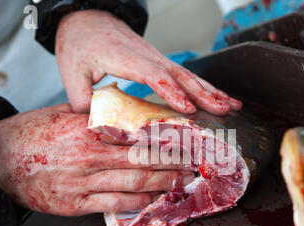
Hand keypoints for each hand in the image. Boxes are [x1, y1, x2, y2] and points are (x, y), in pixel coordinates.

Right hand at [0, 105, 193, 215]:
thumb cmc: (33, 135)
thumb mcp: (64, 114)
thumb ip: (96, 114)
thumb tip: (126, 109)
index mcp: (88, 129)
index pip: (136, 133)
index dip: (165, 137)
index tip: (184, 138)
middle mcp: (89, 155)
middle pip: (143, 159)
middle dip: (173, 161)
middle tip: (193, 161)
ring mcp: (83, 182)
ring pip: (134, 183)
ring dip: (163, 182)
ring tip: (182, 180)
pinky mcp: (76, 204)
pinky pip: (115, 204)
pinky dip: (138, 201)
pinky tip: (154, 198)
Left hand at [55, 10, 241, 114]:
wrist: (86, 18)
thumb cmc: (78, 43)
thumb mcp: (71, 72)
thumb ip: (83, 102)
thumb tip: (99, 129)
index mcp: (124, 57)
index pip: (153, 75)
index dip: (172, 92)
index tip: (188, 109)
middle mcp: (145, 55)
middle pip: (180, 75)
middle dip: (204, 94)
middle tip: (224, 110)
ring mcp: (154, 56)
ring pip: (188, 74)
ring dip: (211, 90)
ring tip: (232, 105)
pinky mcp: (158, 60)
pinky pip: (183, 74)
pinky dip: (202, 86)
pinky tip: (216, 96)